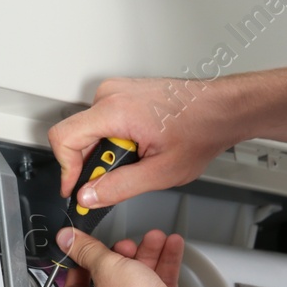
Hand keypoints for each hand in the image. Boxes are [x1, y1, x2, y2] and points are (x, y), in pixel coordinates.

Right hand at [49, 75, 237, 208]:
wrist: (222, 109)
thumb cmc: (201, 129)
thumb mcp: (160, 172)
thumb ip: (118, 187)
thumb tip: (88, 196)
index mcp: (115, 110)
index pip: (64, 138)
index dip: (66, 169)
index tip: (76, 189)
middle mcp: (111, 94)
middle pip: (76, 136)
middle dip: (92, 163)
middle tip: (117, 176)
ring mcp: (117, 91)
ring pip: (89, 131)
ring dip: (105, 152)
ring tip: (136, 159)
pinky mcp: (123, 93)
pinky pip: (102, 121)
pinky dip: (113, 141)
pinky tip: (138, 147)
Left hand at [57, 227, 212, 286]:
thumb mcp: (105, 268)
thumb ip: (87, 250)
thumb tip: (67, 239)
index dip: (79, 267)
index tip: (85, 252)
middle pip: (109, 282)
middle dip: (122, 256)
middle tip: (127, 244)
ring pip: (137, 281)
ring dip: (147, 255)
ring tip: (154, 239)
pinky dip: (164, 265)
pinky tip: (170, 247)